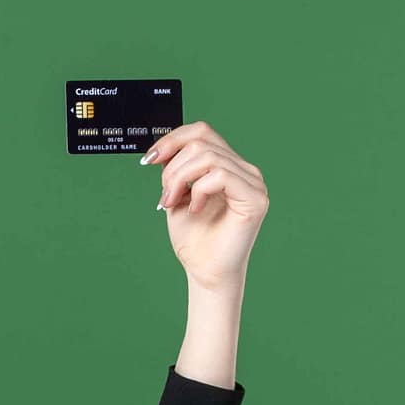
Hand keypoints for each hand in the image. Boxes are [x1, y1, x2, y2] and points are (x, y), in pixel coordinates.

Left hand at [142, 121, 268, 290]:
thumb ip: (175, 170)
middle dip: (172, 167)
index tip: (150, 159)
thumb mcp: (177, 195)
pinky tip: (195, 209)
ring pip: (208, 157)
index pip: (203, 132)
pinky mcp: (255, 199)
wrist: (205, 272)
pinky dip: (199, 190)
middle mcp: (245, 170)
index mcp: (228, 166)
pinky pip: (221, 175)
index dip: (173, 139)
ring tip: (172, 203)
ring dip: (180, 179)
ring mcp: (253, 183)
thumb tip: (163, 146)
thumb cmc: (194, 239)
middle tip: (164, 196)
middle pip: (203, 140)